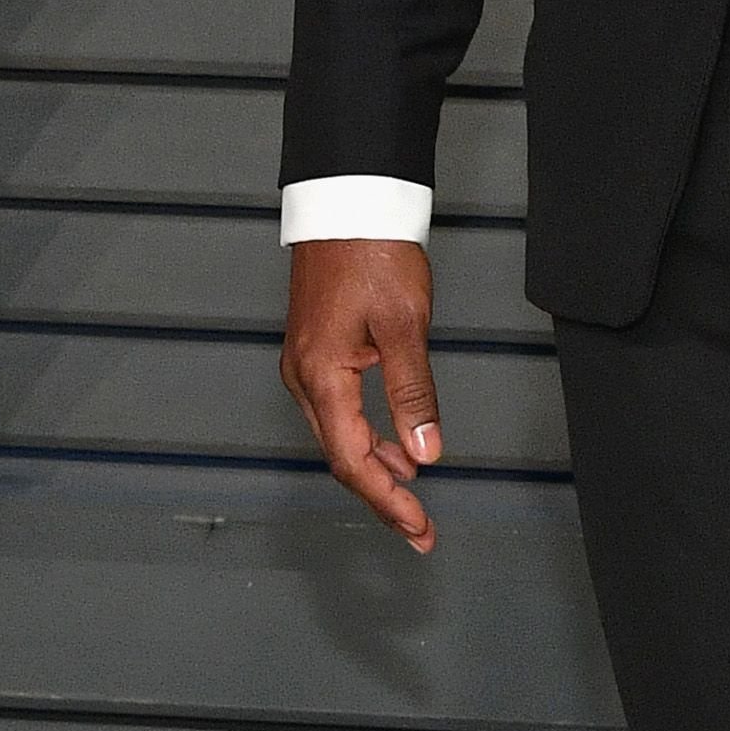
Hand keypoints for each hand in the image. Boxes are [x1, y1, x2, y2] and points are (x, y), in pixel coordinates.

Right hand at [281, 239, 442, 552]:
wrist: (349, 201)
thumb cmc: (373, 252)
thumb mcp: (404, 325)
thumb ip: (413, 393)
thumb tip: (426, 452)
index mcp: (321, 376)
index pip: (353, 460)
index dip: (387, 500)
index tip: (417, 527)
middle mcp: (304, 377)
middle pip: (342, 456)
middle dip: (382, 495)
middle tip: (419, 529)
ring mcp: (306, 363)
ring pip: (339, 435)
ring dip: (375, 466)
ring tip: (413, 494)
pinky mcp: (316, 350)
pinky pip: (338, 409)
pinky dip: (366, 434)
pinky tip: (393, 444)